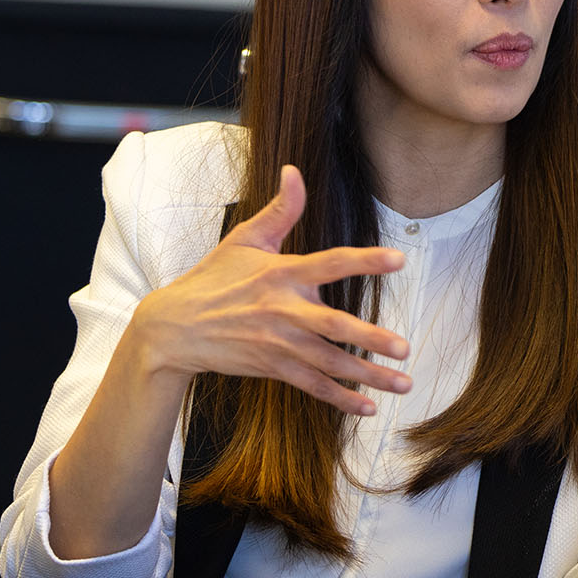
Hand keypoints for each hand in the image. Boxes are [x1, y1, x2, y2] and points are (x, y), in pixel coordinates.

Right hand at [129, 165, 412, 416]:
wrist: (173, 328)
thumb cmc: (212, 278)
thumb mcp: (243, 238)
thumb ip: (280, 209)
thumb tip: (294, 170)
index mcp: (281, 274)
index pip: (329, 264)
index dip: (364, 261)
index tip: (399, 260)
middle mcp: (283, 310)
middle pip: (334, 326)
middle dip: (371, 339)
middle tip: (404, 347)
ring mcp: (278, 343)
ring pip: (330, 363)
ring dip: (368, 376)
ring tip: (404, 384)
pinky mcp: (272, 367)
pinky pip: (312, 386)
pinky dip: (340, 399)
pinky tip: (369, 407)